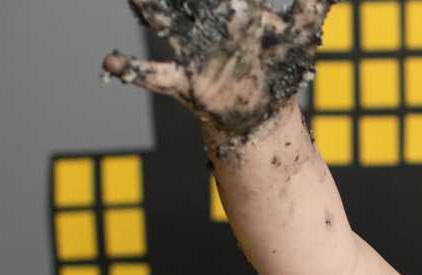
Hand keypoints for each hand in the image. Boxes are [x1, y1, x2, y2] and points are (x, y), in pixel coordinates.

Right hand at [103, 0, 334, 143]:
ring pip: (165, 24)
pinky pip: (155, 77)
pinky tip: (110, 65)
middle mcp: (208, 26)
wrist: (264, 116)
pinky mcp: (187, 84)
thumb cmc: (280, 69)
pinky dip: (132, 72)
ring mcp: (195, 53)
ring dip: (147, 9)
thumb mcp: (299, 37)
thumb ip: (311, 7)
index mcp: (235, 10)